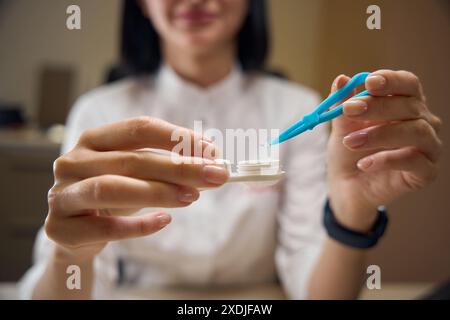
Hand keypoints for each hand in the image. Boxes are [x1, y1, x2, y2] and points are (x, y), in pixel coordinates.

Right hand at [45, 117, 228, 259]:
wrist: (75, 232)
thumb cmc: (112, 195)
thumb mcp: (135, 174)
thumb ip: (166, 164)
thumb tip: (211, 159)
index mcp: (93, 139)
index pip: (138, 128)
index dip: (177, 137)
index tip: (212, 151)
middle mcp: (73, 161)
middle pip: (131, 159)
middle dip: (179, 167)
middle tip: (215, 175)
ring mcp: (63, 194)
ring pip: (111, 188)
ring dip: (158, 192)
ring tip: (193, 196)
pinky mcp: (61, 228)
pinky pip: (103, 228)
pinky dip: (137, 226)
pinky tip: (164, 221)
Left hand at [327, 70, 441, 231]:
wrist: (347, 186)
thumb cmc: (349, 150)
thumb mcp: (342, 125)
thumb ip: (343, 104)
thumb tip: (341, 80)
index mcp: (406, 104)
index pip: (408, 84)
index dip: (391, 81)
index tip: (369, 82)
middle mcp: (423, 122)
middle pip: (410, 105)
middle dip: (378, 106)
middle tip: (349, 110)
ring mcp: (428, 147)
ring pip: (416, 131)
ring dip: (380, 134)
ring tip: (350, 142)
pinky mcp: (426, 172)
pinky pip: (414, 161)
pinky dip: (387, 160)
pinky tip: (364, 164)